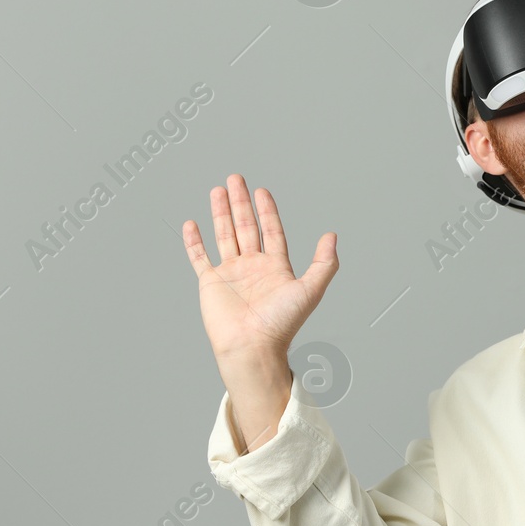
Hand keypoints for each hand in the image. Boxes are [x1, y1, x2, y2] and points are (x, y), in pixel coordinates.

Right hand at [181, 176, 337, 374]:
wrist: (252, 346)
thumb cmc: (281, 324)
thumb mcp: (311, 290)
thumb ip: (325, 263)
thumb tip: (332, 235)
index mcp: (275, 267)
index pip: (271, 230)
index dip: (267, 210)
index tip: (261, 191)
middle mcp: (252, 267)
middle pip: (246, 226)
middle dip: (241, 202)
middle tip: (235, 178)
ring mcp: (230, 274)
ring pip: (224, 235)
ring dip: (220, 213)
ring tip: (217, 190)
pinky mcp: (210, 282)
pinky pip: (200, 257)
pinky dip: (194, 241)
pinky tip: (192, 224)